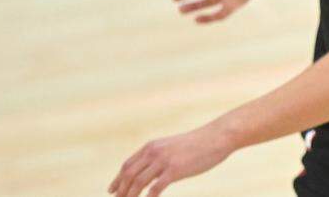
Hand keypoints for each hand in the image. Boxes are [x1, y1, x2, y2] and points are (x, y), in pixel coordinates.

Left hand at [108, 126, 233, 196]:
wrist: (217, 137)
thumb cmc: (198, 143)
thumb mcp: (173, 146)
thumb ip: (160, 156)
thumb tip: (152, 170)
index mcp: (152, 146)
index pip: (127, 165)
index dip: (117, 180)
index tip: (112, 191)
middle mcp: (154, 152)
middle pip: (129, 175)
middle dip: (121, 190)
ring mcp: (164, 161)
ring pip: (138, 182)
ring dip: (130, 196)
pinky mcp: (175, 170)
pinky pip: (155, 188)